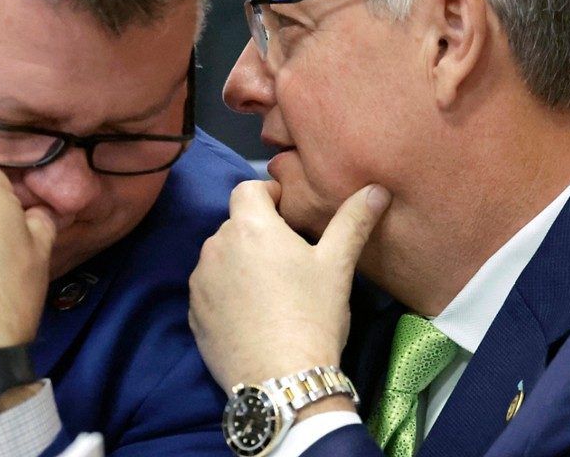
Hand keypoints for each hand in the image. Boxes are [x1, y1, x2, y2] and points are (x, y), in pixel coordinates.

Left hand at [189, 180, 390, 393]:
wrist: (282, 381)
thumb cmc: (313, 315)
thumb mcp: (338, 265)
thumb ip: (353, 221)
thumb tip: (376, 189)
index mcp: (250, 226)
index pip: (248, 188)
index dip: (269, 194)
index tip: (289, 213)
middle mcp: (216, 247)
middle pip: (235, 224)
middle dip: (258, 233)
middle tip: (289, 259)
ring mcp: (199, 282)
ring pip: (220, 258)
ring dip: (240, 263)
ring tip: (271, 291)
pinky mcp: (193, 315)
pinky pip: (210, 290)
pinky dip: (226, 294)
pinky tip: (252, 316)